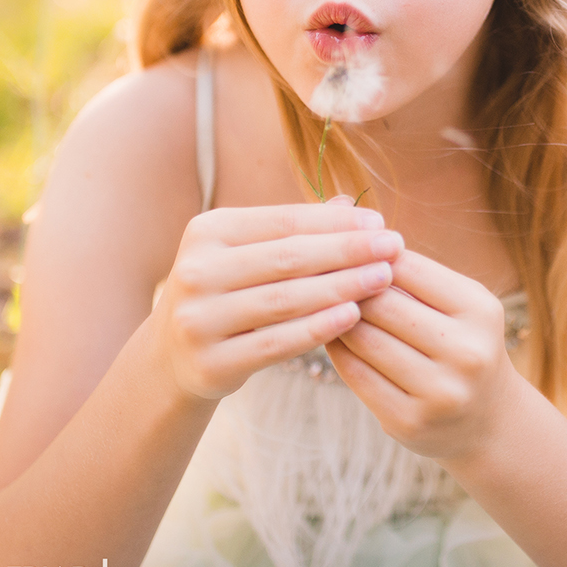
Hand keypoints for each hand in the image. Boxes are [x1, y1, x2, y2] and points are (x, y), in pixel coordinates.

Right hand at [146, 201, 401, 401]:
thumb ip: (295, 231)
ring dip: (341, 287)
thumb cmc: (227, 294)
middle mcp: (196, 271)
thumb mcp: (249, 254)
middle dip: (347, 251)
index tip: (380, 221)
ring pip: (285, 300)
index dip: (335, 221)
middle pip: (287, 258)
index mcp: (206, 232)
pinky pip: (275, 344)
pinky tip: (353, 316)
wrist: (173, 357)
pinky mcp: (210, 363)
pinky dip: (318, 328)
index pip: (282, 221)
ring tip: (383, 278)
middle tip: (394, 247)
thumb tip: (351, 204)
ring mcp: (199, 319)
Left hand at [326, 249, 518, 460]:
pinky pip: (357, 375)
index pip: (410, 268)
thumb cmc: (462, 344)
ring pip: (365, 340)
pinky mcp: (409, 421)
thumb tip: (354, 243)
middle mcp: (466, 352)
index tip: (350, 251)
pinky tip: (331, 338)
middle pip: (383, 305)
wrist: (488, 419)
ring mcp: (440, 392)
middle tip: (326, 278)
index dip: (373, 256)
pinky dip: (338, 352)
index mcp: (480, 311)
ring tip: (324, 306)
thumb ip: (416, 276)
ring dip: (338, 320)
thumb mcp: (460, 305)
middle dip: (351, 289)